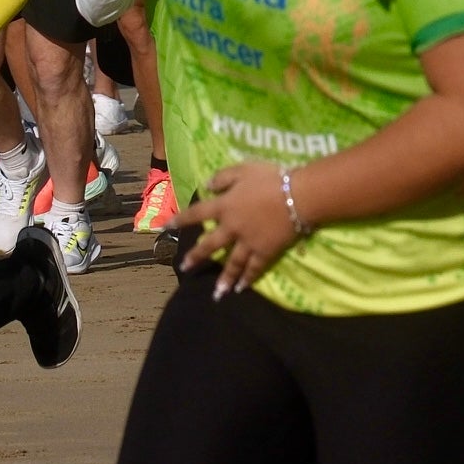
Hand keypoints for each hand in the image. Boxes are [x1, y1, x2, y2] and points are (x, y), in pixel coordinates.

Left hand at [173, 159, 299, 294]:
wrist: (298, 196)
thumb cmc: (271, 179)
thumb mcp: (244, 169)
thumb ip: (223, 177)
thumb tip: (206, 186)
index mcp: (225, 206)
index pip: (197, 214)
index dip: (181, 220)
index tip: (166, 228)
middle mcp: (232, 227)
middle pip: (210, 244)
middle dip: (196, 257)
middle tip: (185, 268)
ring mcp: (248, 242)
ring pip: (232, 263)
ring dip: (224, 278)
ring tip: (216, 293)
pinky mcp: (265, 251)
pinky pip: (255, 268)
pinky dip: (248, 278)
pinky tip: (242, 288)